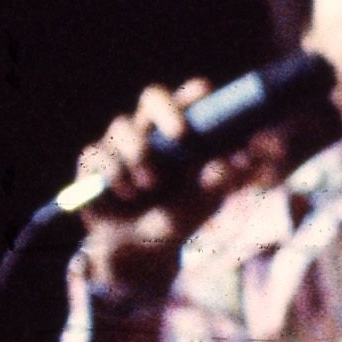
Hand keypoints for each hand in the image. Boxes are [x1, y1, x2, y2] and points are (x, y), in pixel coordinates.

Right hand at [70, 80, 254, 298]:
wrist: (141, 249)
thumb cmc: (179, 216)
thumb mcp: (206, 201)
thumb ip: (224, 178)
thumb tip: (248, 157)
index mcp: (183, 133)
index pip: (190, 98)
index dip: (196, 92)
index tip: (206, 97)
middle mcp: (151, 131)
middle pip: (152, 96)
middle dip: (166, 112)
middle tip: (180, 136)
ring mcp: (119, 144)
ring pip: (121, 127)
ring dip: (138, 155)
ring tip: (148, 186)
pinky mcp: (93, 161)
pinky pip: (96, 153)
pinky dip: (112, 174)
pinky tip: (125, 194)